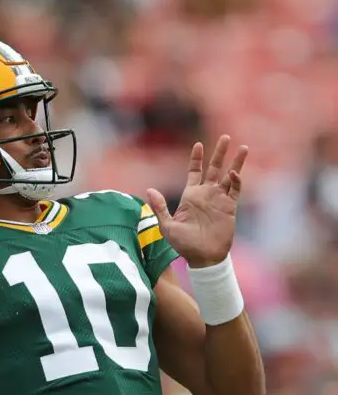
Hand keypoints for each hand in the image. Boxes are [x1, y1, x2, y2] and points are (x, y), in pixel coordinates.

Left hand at [146, 135, 247, 267]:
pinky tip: (235, 173)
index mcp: (190, 196)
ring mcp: (219, 200)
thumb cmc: (183, 244)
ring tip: (244, 148)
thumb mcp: (166, 226)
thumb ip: (160, 207)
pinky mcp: (230, 208)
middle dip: (219, 153)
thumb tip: (149, 190)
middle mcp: (206, 194)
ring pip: (230, 176)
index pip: (194, 171)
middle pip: (215, 168)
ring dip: (236, 162)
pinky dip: (237, 181)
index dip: (196, 158)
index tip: (198, 144)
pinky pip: (235, 191)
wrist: (202, 257)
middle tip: (226, 137)